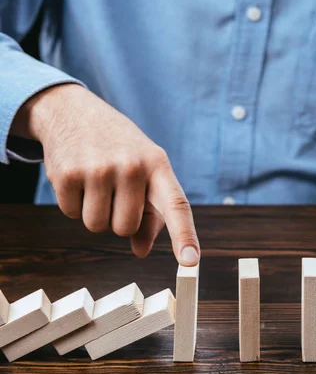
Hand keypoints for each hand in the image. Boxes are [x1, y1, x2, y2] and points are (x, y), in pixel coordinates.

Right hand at [12, 84, 199, 265]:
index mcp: (157, 163)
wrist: (74, 111)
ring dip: (93, 213)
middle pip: (125, 228)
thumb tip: (142, 251)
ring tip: (95, 181)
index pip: (176, 204)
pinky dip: (72, 203)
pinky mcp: (68, 174)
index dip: (184, 235)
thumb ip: (150, 212)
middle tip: (113, 191)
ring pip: (97, 226)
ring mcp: (98, 169)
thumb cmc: (117, 147)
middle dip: (117, 219)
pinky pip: (71, 214)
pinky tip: (77, 177)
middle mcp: (131, 165)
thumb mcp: (143, 168)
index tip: (190, 261)